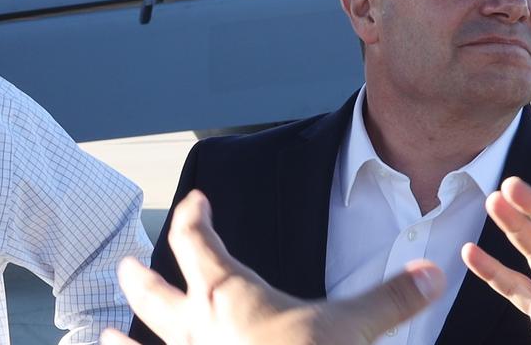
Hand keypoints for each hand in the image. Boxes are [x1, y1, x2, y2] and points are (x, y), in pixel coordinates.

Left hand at [103, 190, 444, 344]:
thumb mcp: (350, 331)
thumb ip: (390, 300)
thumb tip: (432, 272)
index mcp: (230, 295)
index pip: (201, 241)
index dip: (197, 216)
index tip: (196, 200)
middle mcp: (198, 328)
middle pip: (161, 292)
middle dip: (144, 275)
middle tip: (124, 264)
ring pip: (146, 344)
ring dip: (123, 338)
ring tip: (98, 336)